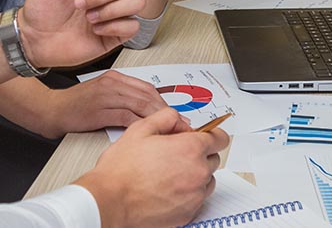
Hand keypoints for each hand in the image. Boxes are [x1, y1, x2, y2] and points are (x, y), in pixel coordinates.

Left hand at [20, 0, 144, 68]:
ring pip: (137, 2)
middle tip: (78, 2)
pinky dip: (113, 27)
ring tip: (88, 18)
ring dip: (110, 9)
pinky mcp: (116, 34)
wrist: (34, 37)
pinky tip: (95, 30)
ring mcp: (114, 13)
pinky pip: (133, 27)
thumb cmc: (42, 5)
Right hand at [41, 70, 166, 137]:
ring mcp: (105, 96)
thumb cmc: (77, 105)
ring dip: (159, 120)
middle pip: (148, 96)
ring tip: (171, 133)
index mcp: (115, 77)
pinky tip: (149, 137)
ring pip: (140, 106)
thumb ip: (124, 97)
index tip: (178, 116)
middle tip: (182, 126)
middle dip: (168, 112)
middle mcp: (112, 83)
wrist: (53, 110)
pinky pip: (126, 117)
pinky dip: (141, 126)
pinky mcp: (99, 111)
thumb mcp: (102, 93)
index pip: (147, 87)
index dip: (165, 102)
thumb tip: (149, 110)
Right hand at [76, 108, 228, 227]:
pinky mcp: (188, 213)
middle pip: (213, 159)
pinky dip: (188, 192)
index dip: (212, 134)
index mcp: (189, 149)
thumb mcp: (140, 129)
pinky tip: (167, 188)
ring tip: (170, 172)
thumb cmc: (122, 169)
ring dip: (195, 174)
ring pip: (207, 180)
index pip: (219, 138)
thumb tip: (178, 120)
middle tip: (176, 153)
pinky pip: (198, 199)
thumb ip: (166, 117)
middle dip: (199, 153)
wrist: (111, 201)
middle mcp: (197, 173)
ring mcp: (194, 195)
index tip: (205, 135)